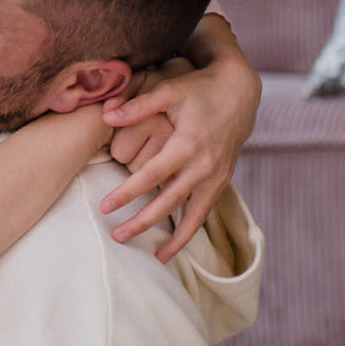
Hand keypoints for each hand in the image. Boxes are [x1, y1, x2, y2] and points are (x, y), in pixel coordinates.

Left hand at [99, 52, 259, 260]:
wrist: (240, 90)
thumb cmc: (199, 88)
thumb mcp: (169, 91)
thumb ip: (138, 105)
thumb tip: (105, 116)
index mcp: (188, 144)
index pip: (151, 176)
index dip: (127, 193)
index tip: (105, 206)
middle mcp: (204, 165)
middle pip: (168, 202)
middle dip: (142, 222)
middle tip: (116, 237)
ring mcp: (217, 175)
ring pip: (193, 215)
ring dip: (173, 238)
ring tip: (154, 257)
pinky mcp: (223, 180)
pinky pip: (205, 211)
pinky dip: (191, 230)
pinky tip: (176, 246)